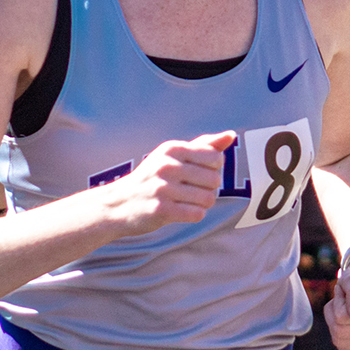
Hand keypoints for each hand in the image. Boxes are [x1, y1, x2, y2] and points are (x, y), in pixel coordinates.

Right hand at [106, 131, 234, 234]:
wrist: (117, 204)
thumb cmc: (152, 177)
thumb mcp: (173, 155)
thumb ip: (204, 145)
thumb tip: (231, 135)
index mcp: (172, 149)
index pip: (215, 158)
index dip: (213, 169)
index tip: (199, 173)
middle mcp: (167, 166)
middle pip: (215, 179)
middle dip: (209, 188)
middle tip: (193, 190)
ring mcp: (163, 188)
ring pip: (208, 198)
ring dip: (203, 203)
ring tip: (188, 201)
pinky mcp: (161, 210)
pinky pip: (197, 214)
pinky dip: (195, 215)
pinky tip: (182, 211)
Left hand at [324, 259, 349, 349]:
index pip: (342, 316)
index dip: (338, 302)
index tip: (346, 293)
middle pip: (340, 331)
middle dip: (334, 315)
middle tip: (343, 302)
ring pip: (340, 341)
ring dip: (335, 325)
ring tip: (345, 312)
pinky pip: (345, 349)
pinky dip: (341, 337)